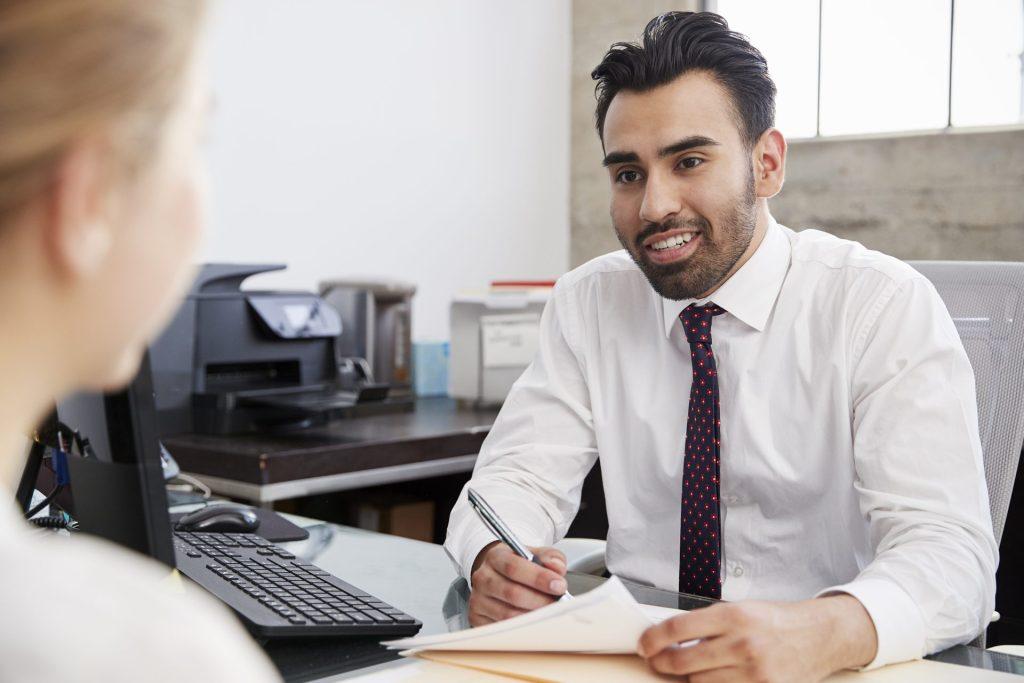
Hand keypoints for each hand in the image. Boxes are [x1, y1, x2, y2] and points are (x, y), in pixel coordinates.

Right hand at [468, 541, 567, 625]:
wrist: (498, 575)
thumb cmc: (519, 566)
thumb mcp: (535, 554)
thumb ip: (550, 557)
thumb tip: (557, 567)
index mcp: (496, 557)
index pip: (514, 567)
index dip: (538, 578)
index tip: (559, 585)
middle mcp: (483, 578)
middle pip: (512, 593)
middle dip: (541, 600)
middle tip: (559, 603)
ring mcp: (478, 600)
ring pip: (508, 615)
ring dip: (534, 616)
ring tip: (549, 613)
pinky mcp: (477, 619)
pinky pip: (502, 629)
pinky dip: (522, 629)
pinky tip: (535, 623)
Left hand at [637, 595, 876, 681]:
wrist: (819, 636)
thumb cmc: (777, 621)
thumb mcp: (741, 609)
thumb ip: (708, 623)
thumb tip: (671, 636)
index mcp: (733, 615)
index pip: (678, 628)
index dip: (654, 638)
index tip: (644, 644)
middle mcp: (742, 642)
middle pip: (682, 661)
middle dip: (662, 662)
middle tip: (656, 660)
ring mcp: (753, 670)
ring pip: (700, 682)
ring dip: (690, 677)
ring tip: (692, 668)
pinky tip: (713, 678)